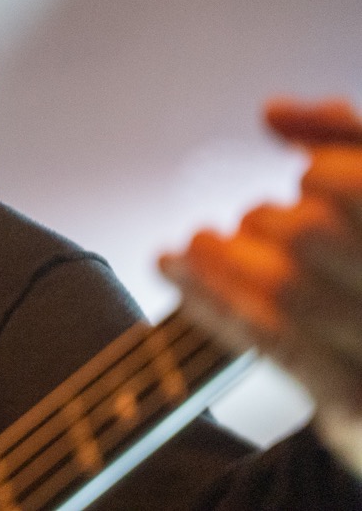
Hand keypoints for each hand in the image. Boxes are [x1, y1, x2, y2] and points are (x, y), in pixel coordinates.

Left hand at [160, 97, 361, 476]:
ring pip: (290, 291)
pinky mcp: (351, 400)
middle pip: (320, 239)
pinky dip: (205, 294)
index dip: (338, 177)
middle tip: (254, 217)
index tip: (310, 174)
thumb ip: (343, 138)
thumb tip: (272, 112)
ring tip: (199, 241)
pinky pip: (265, 338)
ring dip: (224, 255)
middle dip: (275, 222)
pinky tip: (169, 264)